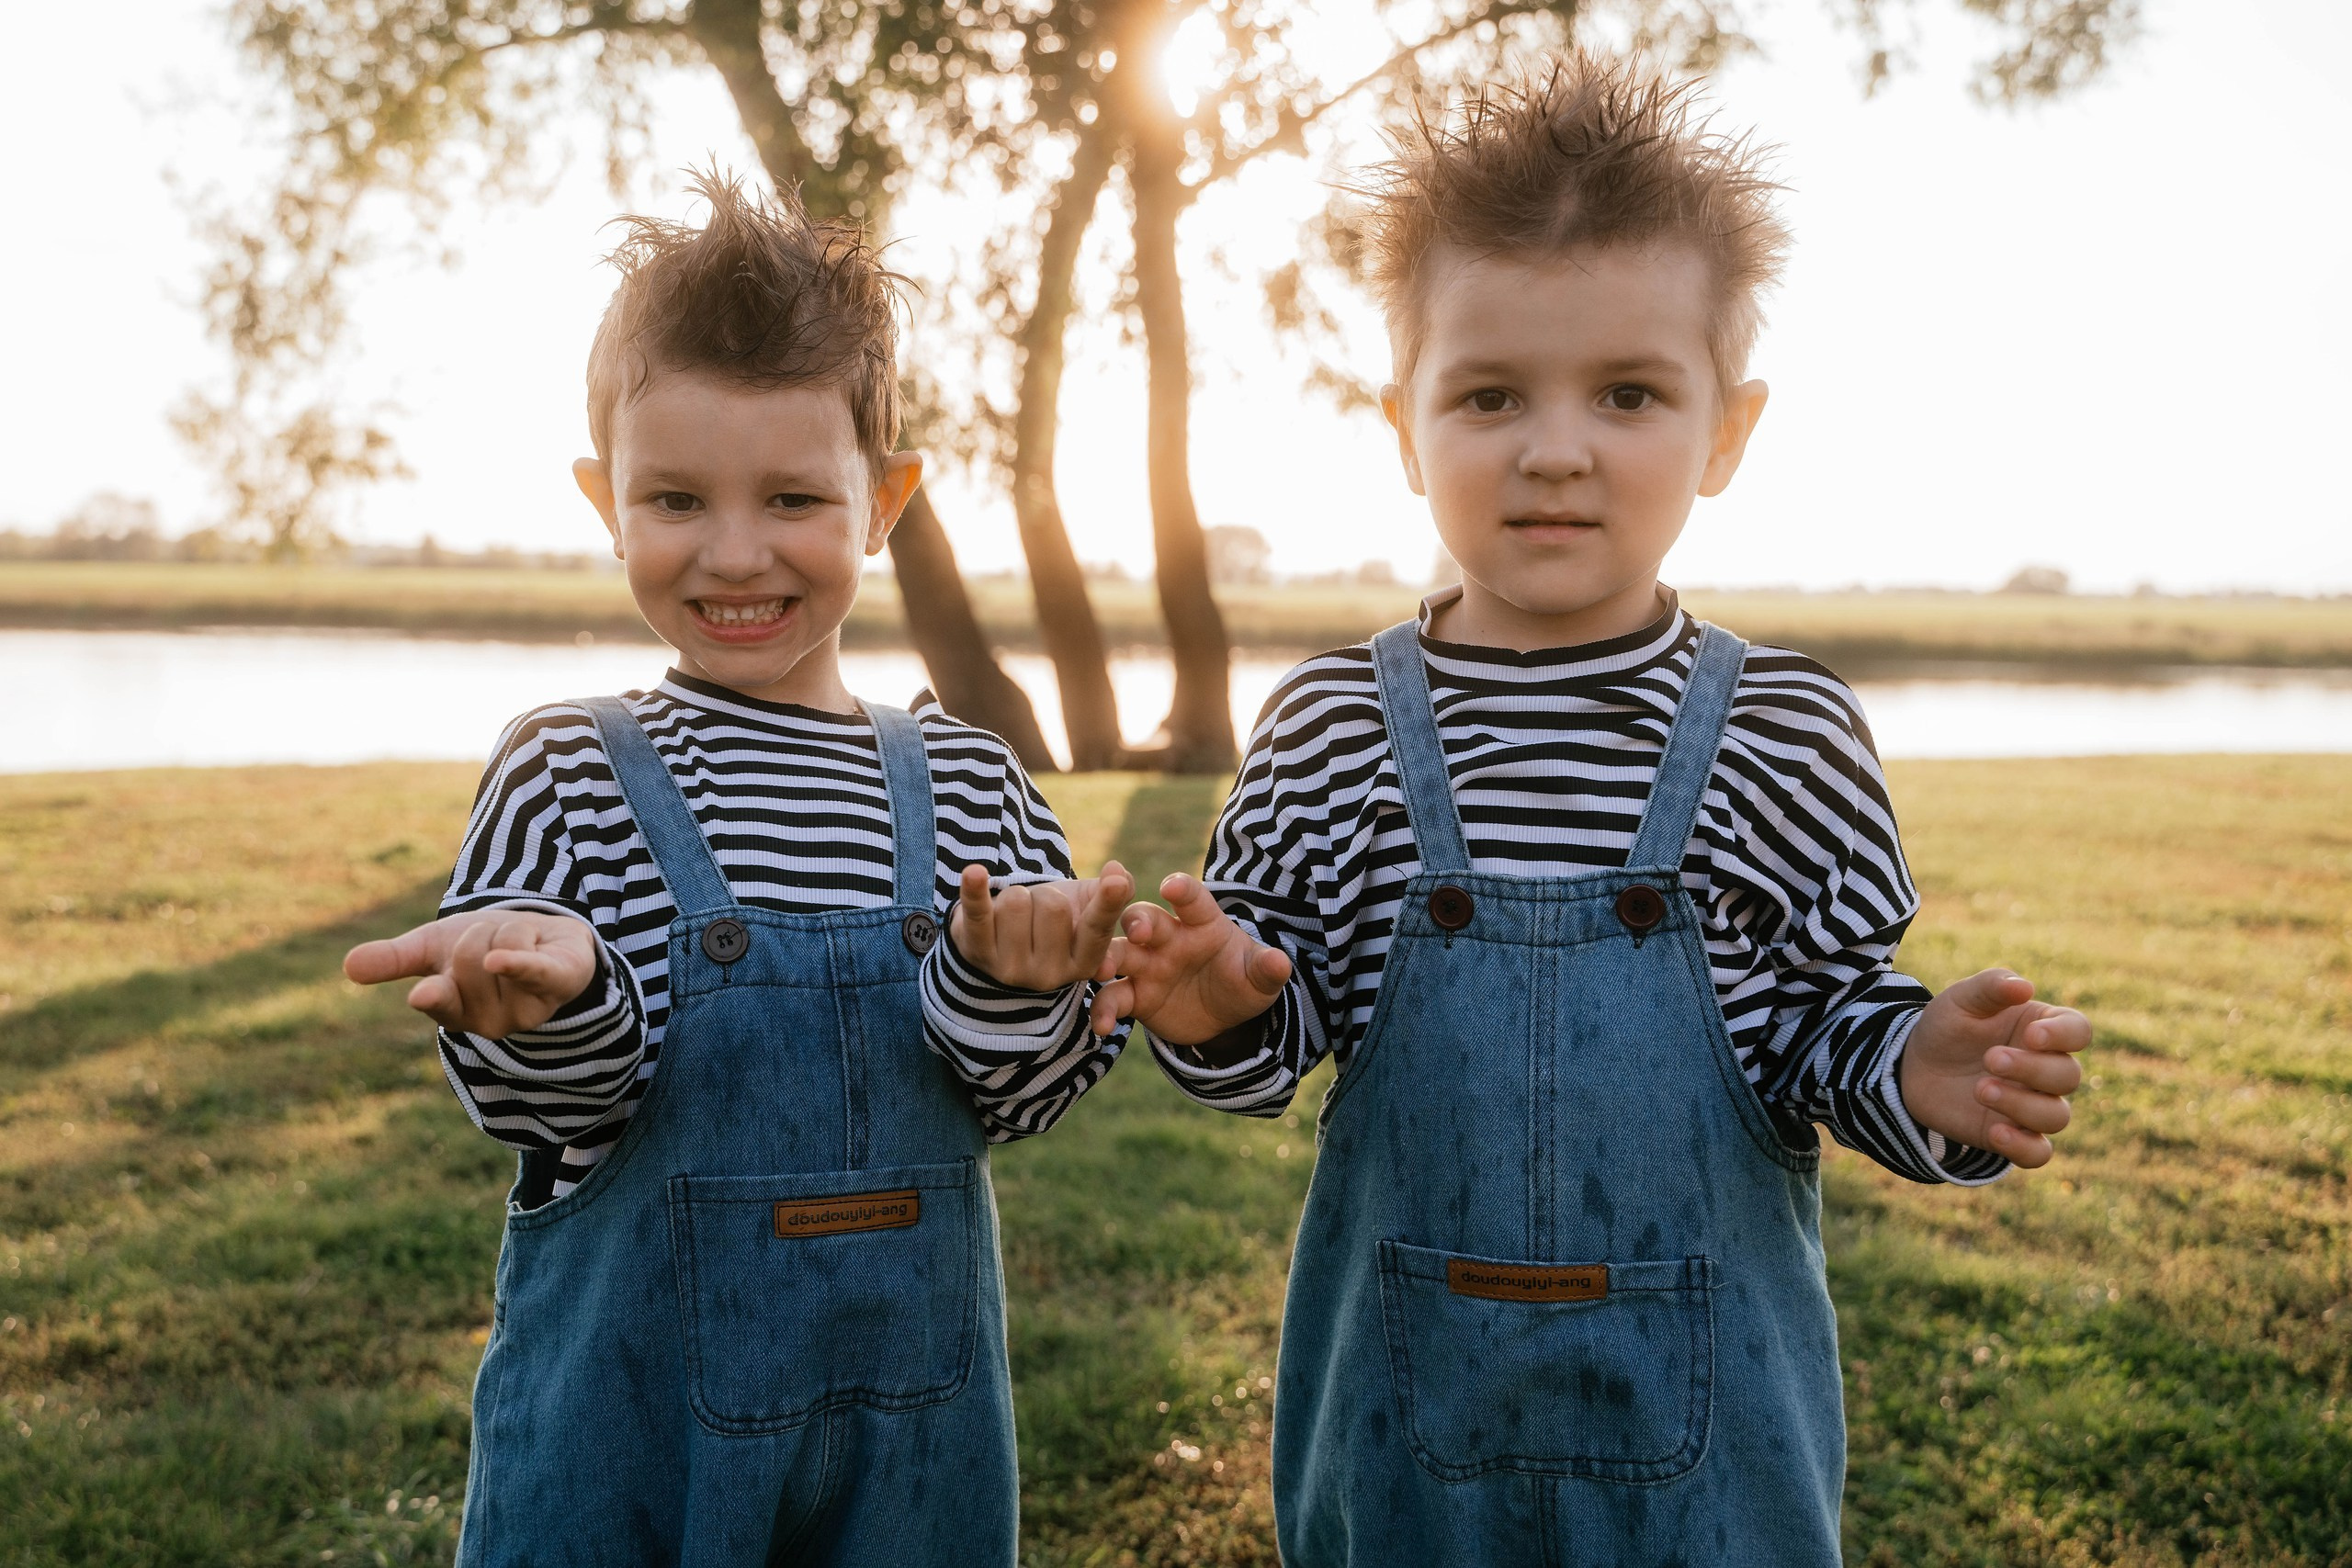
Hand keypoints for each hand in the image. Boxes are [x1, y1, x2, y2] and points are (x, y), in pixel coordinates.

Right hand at [343, 909, 599, 1037]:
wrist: (543, 937)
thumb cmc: (481, 946)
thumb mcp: (432, 948)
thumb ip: (394, 959)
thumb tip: (348, 966)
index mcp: (454, 1012)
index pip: (439, 1001)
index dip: (434, 995)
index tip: (424, 994)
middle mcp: (490, 1020)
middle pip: (470, 955)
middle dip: (480, 933)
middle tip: (495, 941)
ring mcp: (526, 1008)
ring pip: (499, 946)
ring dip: (510, 928)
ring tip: (521, 942)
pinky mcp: (558, 984)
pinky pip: (533, 972)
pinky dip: (517, 963)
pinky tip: (499, 961)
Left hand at [948, 861, 1132, 994]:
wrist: (1004, 938)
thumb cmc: (1054, 920)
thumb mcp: (1089, 907)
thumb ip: (1118, 889)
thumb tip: (1118, 875)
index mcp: (1085, 965)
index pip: (1098, 928)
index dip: (1107, 902)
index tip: (1116, 882)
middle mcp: (1050, 976)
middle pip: (1053, 906)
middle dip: (1044, 896)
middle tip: (1037, 913)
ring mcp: (1010, 970)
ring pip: (1018, 902)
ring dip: (1015, 895)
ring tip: (1014, 915)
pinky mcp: (976, 950)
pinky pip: (977, 913)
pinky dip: (974, 891)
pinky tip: (974, 873)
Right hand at [1094, 873, 1291, 1043]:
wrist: (1225, 1017)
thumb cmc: (1242, 982)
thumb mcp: (1259, 978)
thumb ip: (1266, 969)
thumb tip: (1280, 963)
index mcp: (1201, 922)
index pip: (1192, 900)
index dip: (1182, 890)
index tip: (1173, 887)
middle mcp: (1168, 937)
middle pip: (1145, 918)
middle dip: (1138, 921)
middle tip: (1138, 932)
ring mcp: (1147, 965)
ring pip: (1119, 953)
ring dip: (1107, 958)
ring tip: (1100, 971)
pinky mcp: (1134, 995)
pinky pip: (1113, 998)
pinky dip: (1102, 1009)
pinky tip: (1101, 1027)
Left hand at [1898, 968, 2089, 1168]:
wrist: (1913, 1066)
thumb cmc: (1948, 1027)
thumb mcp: (1961, 999)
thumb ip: (1992, 987)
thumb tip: (2025, 987)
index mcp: (2044, 1029)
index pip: (2079, 1032)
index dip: (2064, 1035)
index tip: (2032, 1035)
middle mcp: (2047, 1069)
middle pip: (2069, 1075)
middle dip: (2032, 1069)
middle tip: (1990, 1058)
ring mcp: (2033, 1105)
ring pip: (2057, 1116)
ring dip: (2022, 1105)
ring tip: (1981, 1089)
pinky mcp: (2014, 1136)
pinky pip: (2039, 1154)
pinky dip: (2024, 1148)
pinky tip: (1996, 1133)